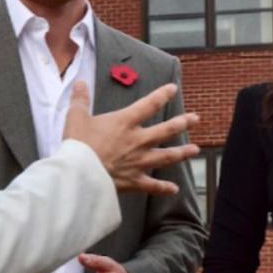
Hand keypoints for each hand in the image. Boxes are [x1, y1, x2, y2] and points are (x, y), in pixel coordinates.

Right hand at [62, 82, 199, 194]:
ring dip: (182, 153)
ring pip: (166, 156)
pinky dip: (164, 188)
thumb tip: (80, 83)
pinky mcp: (134, 181)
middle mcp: (137, 140)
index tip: (173, 89)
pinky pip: (152, 185)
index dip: (162, 95)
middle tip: (196, 118)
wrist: (78, 175)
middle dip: (183, 123)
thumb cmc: (78, 145)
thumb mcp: (76, 118)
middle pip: (166, 130)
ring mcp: (138, 162)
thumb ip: (80, 100)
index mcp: (125, 122)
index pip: (149, 104)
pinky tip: (174, 189)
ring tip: (196, 150)